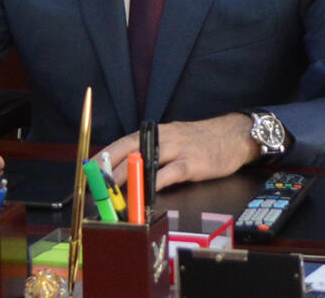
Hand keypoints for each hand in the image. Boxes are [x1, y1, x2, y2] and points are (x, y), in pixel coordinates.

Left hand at [103, 113, 259, 190]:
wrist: (234, 135)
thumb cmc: (203, 141)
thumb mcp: (175, 140)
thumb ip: (155, 152)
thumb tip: (132, 169)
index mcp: (157, 133)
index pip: (124, 142)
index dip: (105, 154)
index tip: (90, 166)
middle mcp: (164, 138)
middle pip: (129, 149)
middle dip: (108, 166)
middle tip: (94, 181)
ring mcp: (178, 150)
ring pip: (146, 160)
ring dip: (126, 175)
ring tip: (112, 189)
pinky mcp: (192, 164)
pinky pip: (169, 173)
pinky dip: (155, 182)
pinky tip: (145, 192)